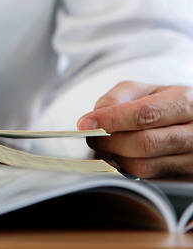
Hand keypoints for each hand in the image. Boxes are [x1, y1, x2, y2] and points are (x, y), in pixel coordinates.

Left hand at [78, 81, 192, 177]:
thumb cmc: (166, 104)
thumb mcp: (145, 90)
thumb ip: (117, 98)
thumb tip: (95, 117)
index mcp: (184, 102)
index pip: (145, 114)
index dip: (111, 120)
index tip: (85, 124)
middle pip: (143, 143)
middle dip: (108, 142)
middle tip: (91, 137)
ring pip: (143, 166)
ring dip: (115, 158)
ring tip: (106, 146)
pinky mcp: (186, 176)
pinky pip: (148, 178)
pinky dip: (127, 168)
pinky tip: (122, 156)